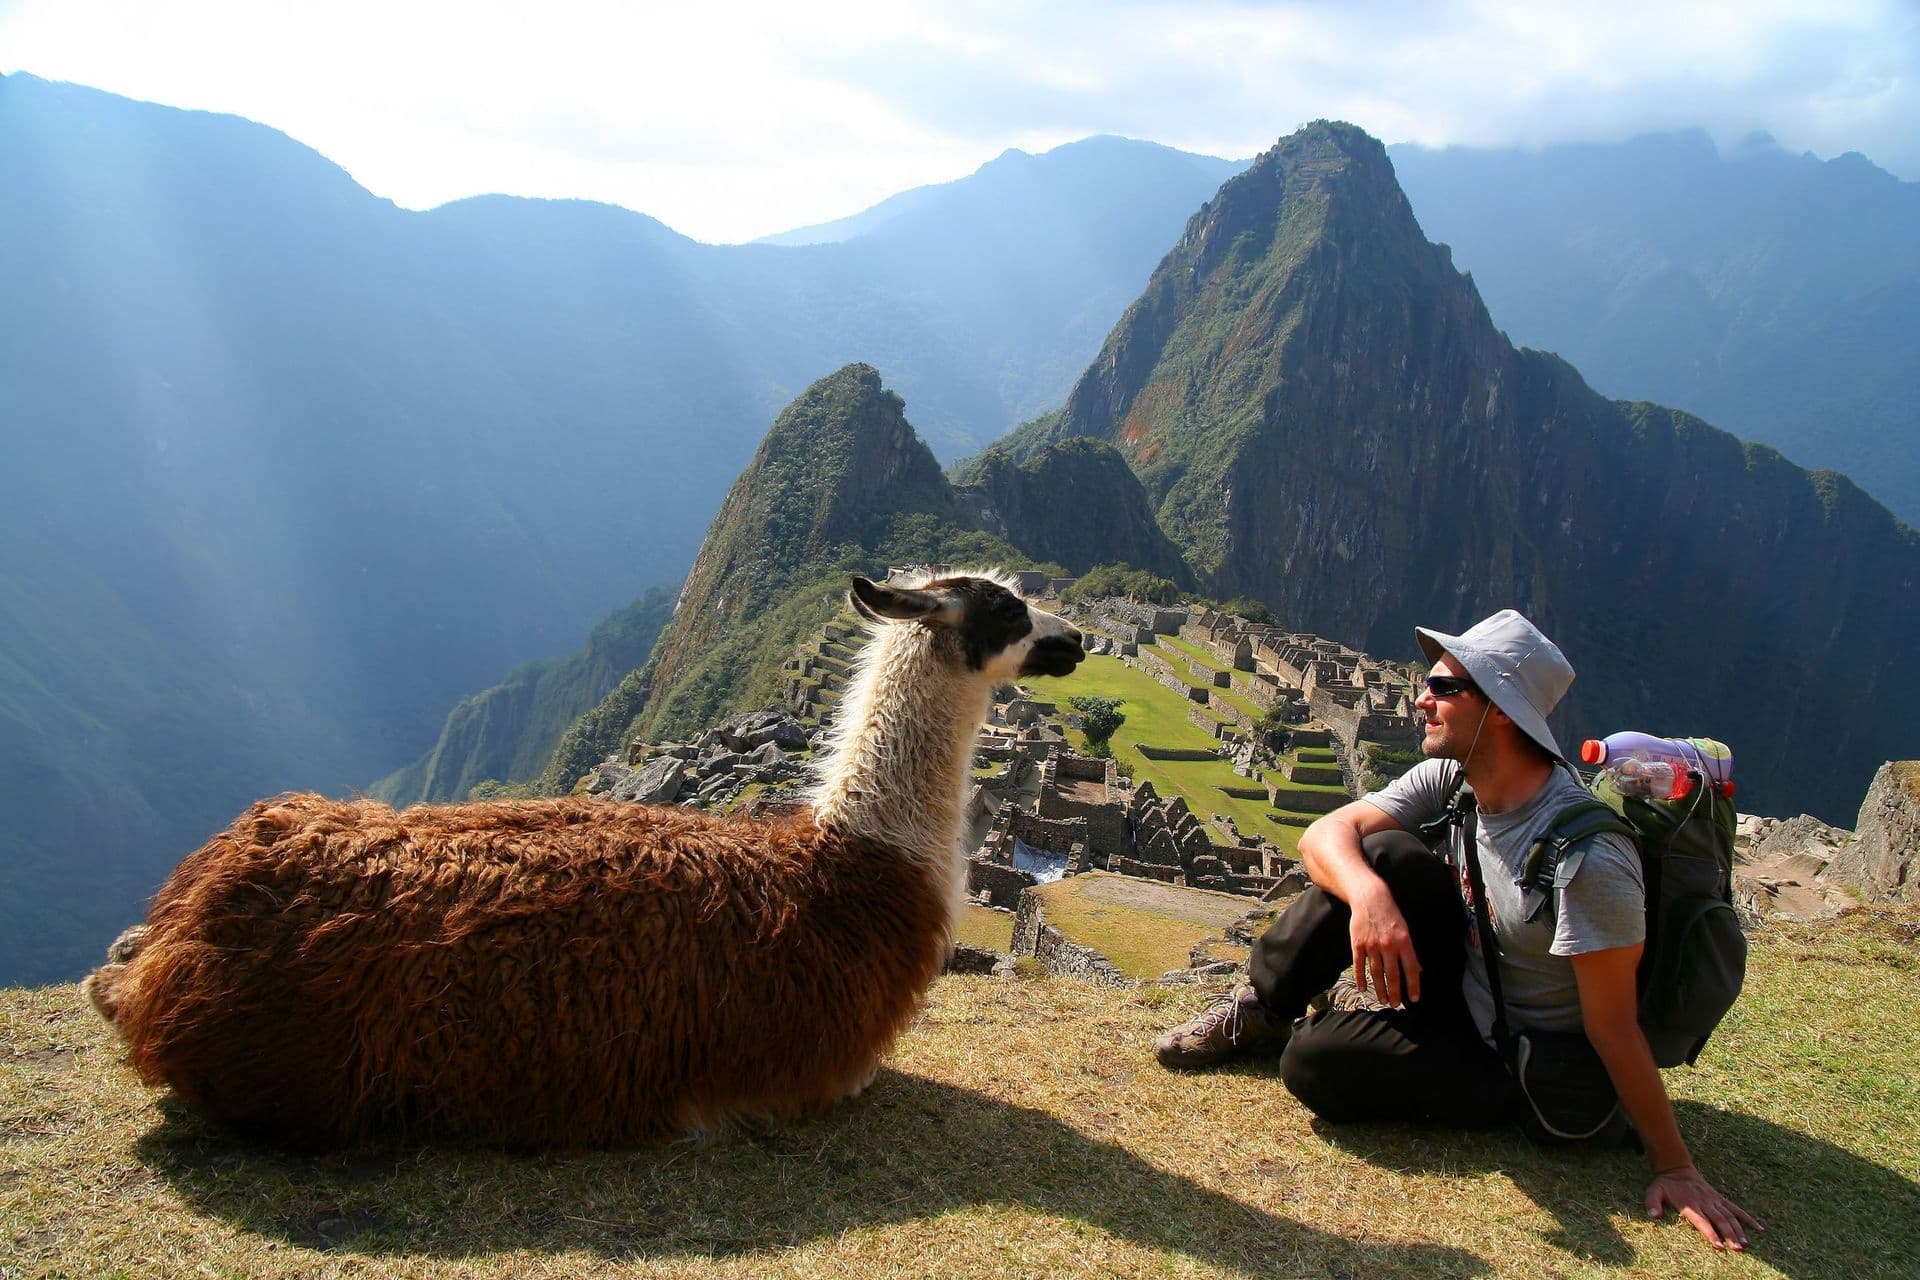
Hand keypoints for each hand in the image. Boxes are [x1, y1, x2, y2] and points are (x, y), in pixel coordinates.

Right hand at [1349, 885, 1419, 1006]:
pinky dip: (1361, 978)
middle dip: (1395, 992)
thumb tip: (1417, 970)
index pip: (1411, 969)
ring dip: (1380, 989)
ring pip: (1376, 973)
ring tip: (1383, 1000)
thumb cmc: (1390, 914)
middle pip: (1392, 975)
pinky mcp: (1357, 944)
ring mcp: (1371, 945)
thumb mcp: (1405, 930)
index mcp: (1404, 942)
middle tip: (1395, 1005)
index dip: (1413, 985)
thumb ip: (1410, 951)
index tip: (1414, 998)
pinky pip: (1359, 965)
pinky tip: (1363, 988)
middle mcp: (1388, 945)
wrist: (1370, 898)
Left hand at [1646, 1164, 1763, 1251]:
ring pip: (1730, 1216)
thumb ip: (1653, 1203)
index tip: (1719, 1246)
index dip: (1710, 1233)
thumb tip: (1654, 1216)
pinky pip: (1736, 1209)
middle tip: (1738, 1249)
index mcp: (1690, 1204)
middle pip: (1720, 1220)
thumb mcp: (1654, 1192)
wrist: (1676, 1168)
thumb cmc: (1665, 1185)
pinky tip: (1760, 1229)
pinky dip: (1748, 1218)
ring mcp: (1714, 1200)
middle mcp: (1705, 1203)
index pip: (1702, 1221)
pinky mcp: (1720, 1198)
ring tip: (1746, 1245)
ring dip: (1739, 1230)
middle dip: (1729, 1235)